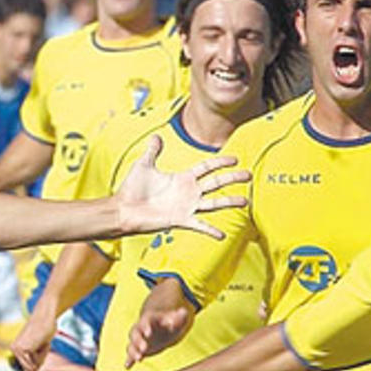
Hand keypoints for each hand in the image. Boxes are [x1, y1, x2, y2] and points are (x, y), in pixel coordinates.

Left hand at [10, 301, 57, 370]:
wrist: (45, 315)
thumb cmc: (44, 329)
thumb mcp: (37, 346)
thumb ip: (32, 359)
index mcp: (15, 349)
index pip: (29, 368)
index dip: (38, 359)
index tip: (39, 344)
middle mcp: (14, 350)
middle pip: (31, 369)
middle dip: (40, 358)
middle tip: (41, 343)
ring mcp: (18, 350)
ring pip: (34, 367)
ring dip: (42, 356)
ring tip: (41, 341)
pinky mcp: (25, 349)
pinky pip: (38, 362)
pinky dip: (44, 352)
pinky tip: (42, 340)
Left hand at [115, 134, 249, 238]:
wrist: (122, 209)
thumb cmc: (131, 189)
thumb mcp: (144, 166)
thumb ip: (152, 151)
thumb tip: (156, 136)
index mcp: (182, 178)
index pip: (206, 168)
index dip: (220, 162)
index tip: (235, 159)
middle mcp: (188, 192)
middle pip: (216, 183)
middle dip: (232, 178)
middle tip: (248, 175)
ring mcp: (186, 206)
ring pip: (213, 203)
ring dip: (229, 202)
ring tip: (245, 201)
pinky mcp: (179, 219)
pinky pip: (199, 225)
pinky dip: (210, 230)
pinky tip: (222, 234)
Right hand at [126, 281, 193, 367]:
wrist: (162, 327)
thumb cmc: (170, 322)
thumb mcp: (177, 318)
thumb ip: (181, 315)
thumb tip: (183, 312)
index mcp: (148, 320)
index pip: (145, 322)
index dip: (146, 327)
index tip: (149, 333)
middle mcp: (140, 329)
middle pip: (135, 334)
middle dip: (138, 341)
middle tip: (144, 349)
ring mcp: (138, 339)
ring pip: (131, 345)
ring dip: (133, 351)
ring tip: (139, 359)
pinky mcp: (138, 349)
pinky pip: (131, 354)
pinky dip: (129, 360)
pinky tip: (127, 366)